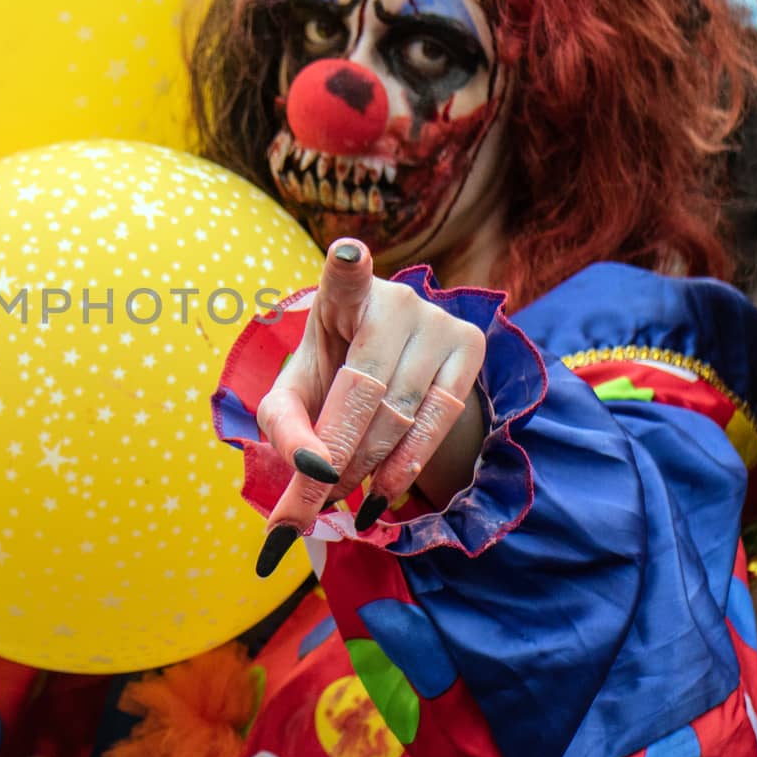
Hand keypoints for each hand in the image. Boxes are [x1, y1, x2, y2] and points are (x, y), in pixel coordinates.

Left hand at [254, 239, 485, 575]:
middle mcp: (393, 298)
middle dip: (334, 453)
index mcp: (339, 294)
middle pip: (363, 388)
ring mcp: (438, 319)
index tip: (347, 254)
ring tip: (341, 497)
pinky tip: (383, 493)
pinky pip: (439, 419)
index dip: (348, 265)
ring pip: (400, 412)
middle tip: (310, 502)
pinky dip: (406, 465)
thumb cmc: (327, 380)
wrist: (387, 374)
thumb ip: (285, 433)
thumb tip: (311, 474)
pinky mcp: (471, 346)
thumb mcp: (291, 401)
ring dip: (366, 466)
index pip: (345, 275)